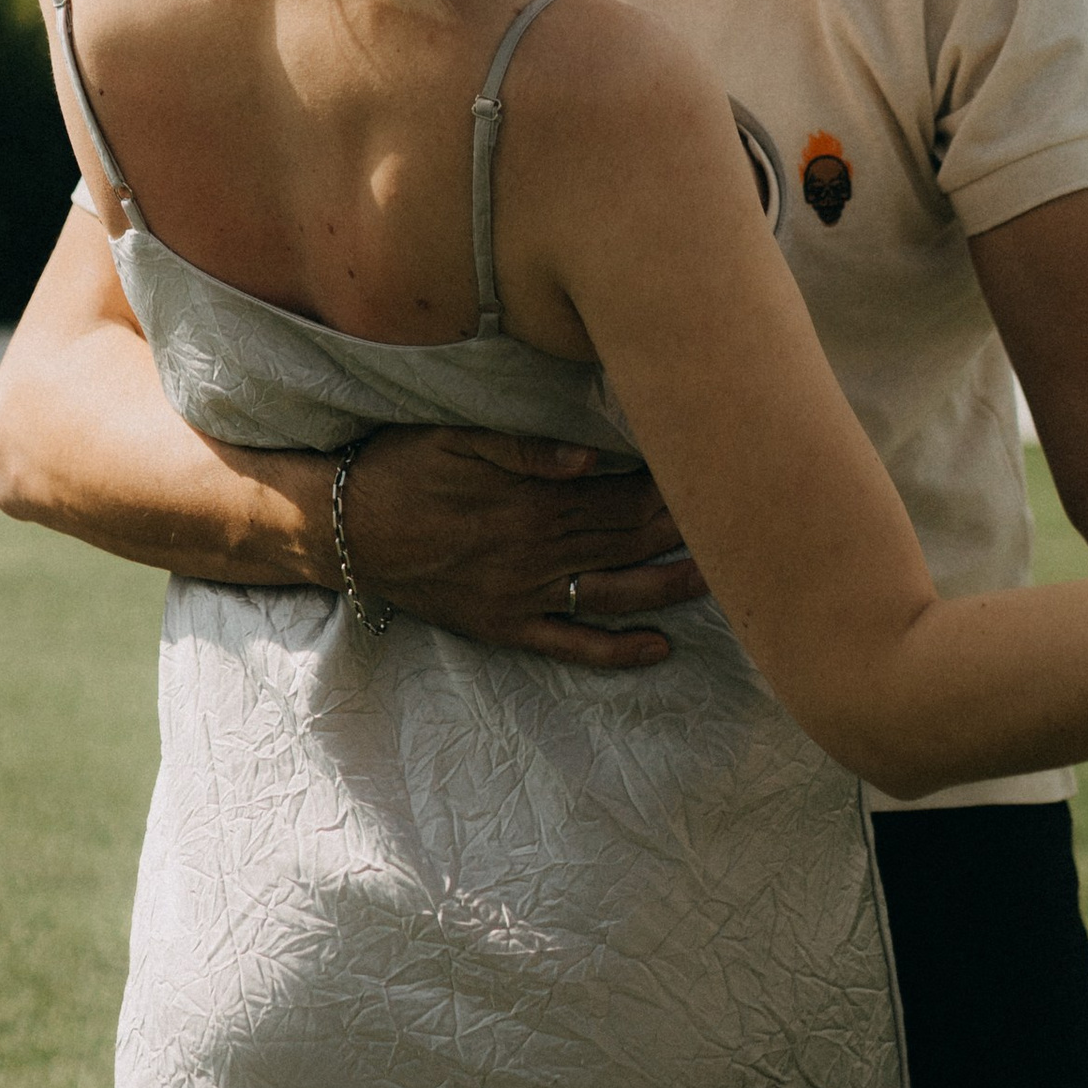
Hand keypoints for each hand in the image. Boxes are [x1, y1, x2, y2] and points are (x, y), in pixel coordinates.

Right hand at [332, 426, 705, 668]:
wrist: (343, 530)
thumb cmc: (400, 468)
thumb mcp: (454, 436)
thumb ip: (523, 446)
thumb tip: (592, 455)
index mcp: (532, 500)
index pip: (622, 493)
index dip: (671, 483)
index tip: (716, 469)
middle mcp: (537, 552)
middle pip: (629, 538)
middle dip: (686, 527)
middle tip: (744, 517)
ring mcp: (525, 595)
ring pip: (616, 592)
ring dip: (671, 585)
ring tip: (724, 576)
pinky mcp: (507, 626)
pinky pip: (572, 645)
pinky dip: (618, 651)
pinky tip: (660, 647)